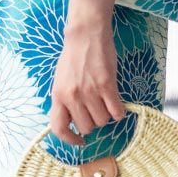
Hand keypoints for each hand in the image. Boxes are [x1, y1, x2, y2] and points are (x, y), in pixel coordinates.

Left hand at [50, 12, 125, 147]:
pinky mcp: (107, 85)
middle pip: (87, 127)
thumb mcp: (61, 81)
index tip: (80, 141)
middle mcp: (72, 96)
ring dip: (107, 115)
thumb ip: (65, 101)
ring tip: (106, 103)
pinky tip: (117, 104)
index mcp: (58, 96)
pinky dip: (119, 112)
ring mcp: (90, 91)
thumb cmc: (74, 57)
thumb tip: (73, 122)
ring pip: (102, 120)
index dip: (70, 140)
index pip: (59, 128)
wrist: (86, 35)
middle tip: (97, 111)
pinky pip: (116, 111)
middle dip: (94, 123)